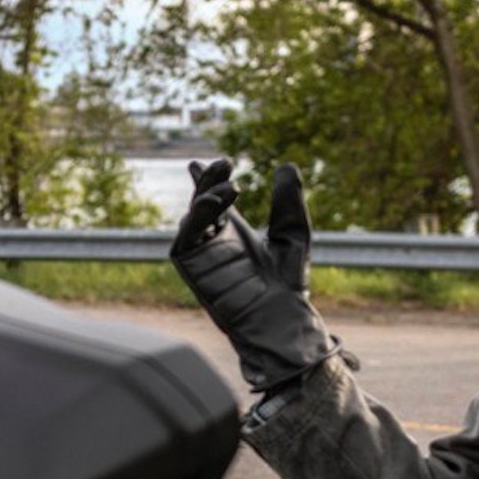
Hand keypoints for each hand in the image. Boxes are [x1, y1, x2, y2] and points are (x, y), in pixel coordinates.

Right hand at [168, 159, 337, 392]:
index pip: (216, 202)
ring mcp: (202, 257)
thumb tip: (286, 165)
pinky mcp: (193, 271)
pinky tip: (214, 204)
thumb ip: (288, 202)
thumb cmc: (289, 284)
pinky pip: (184, 241)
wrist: (281, 316)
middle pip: (202, 205)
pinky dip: (194, 220)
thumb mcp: (294, 233)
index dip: (211, 180)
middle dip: (208, 182)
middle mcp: (215, 243)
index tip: (216, 161)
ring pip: (191, 219)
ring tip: (228, 186)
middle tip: (223, 163)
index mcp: (236, 235)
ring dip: (204, 198)